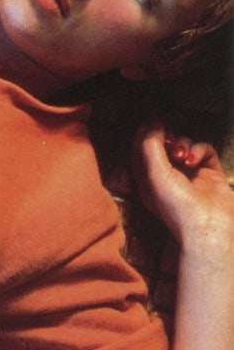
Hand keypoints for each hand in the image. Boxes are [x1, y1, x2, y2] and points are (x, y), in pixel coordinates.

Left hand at [133, 121, 233, 250]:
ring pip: (184, 146)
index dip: (143, 135)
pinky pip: (204, 151)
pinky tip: (194, 160)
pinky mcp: (210, 173)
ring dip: (182, 144)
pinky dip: (199, 150)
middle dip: (165, 139)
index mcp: (146, 179)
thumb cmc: (175, 205)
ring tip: (181, 156)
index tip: (149, 123)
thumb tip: (152, 124)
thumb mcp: (154, 174)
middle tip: (168, 140)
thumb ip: (150, 147)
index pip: (140, 150)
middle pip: (163, 145)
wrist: (207, 226)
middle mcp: (166, 176)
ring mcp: (189, 174)